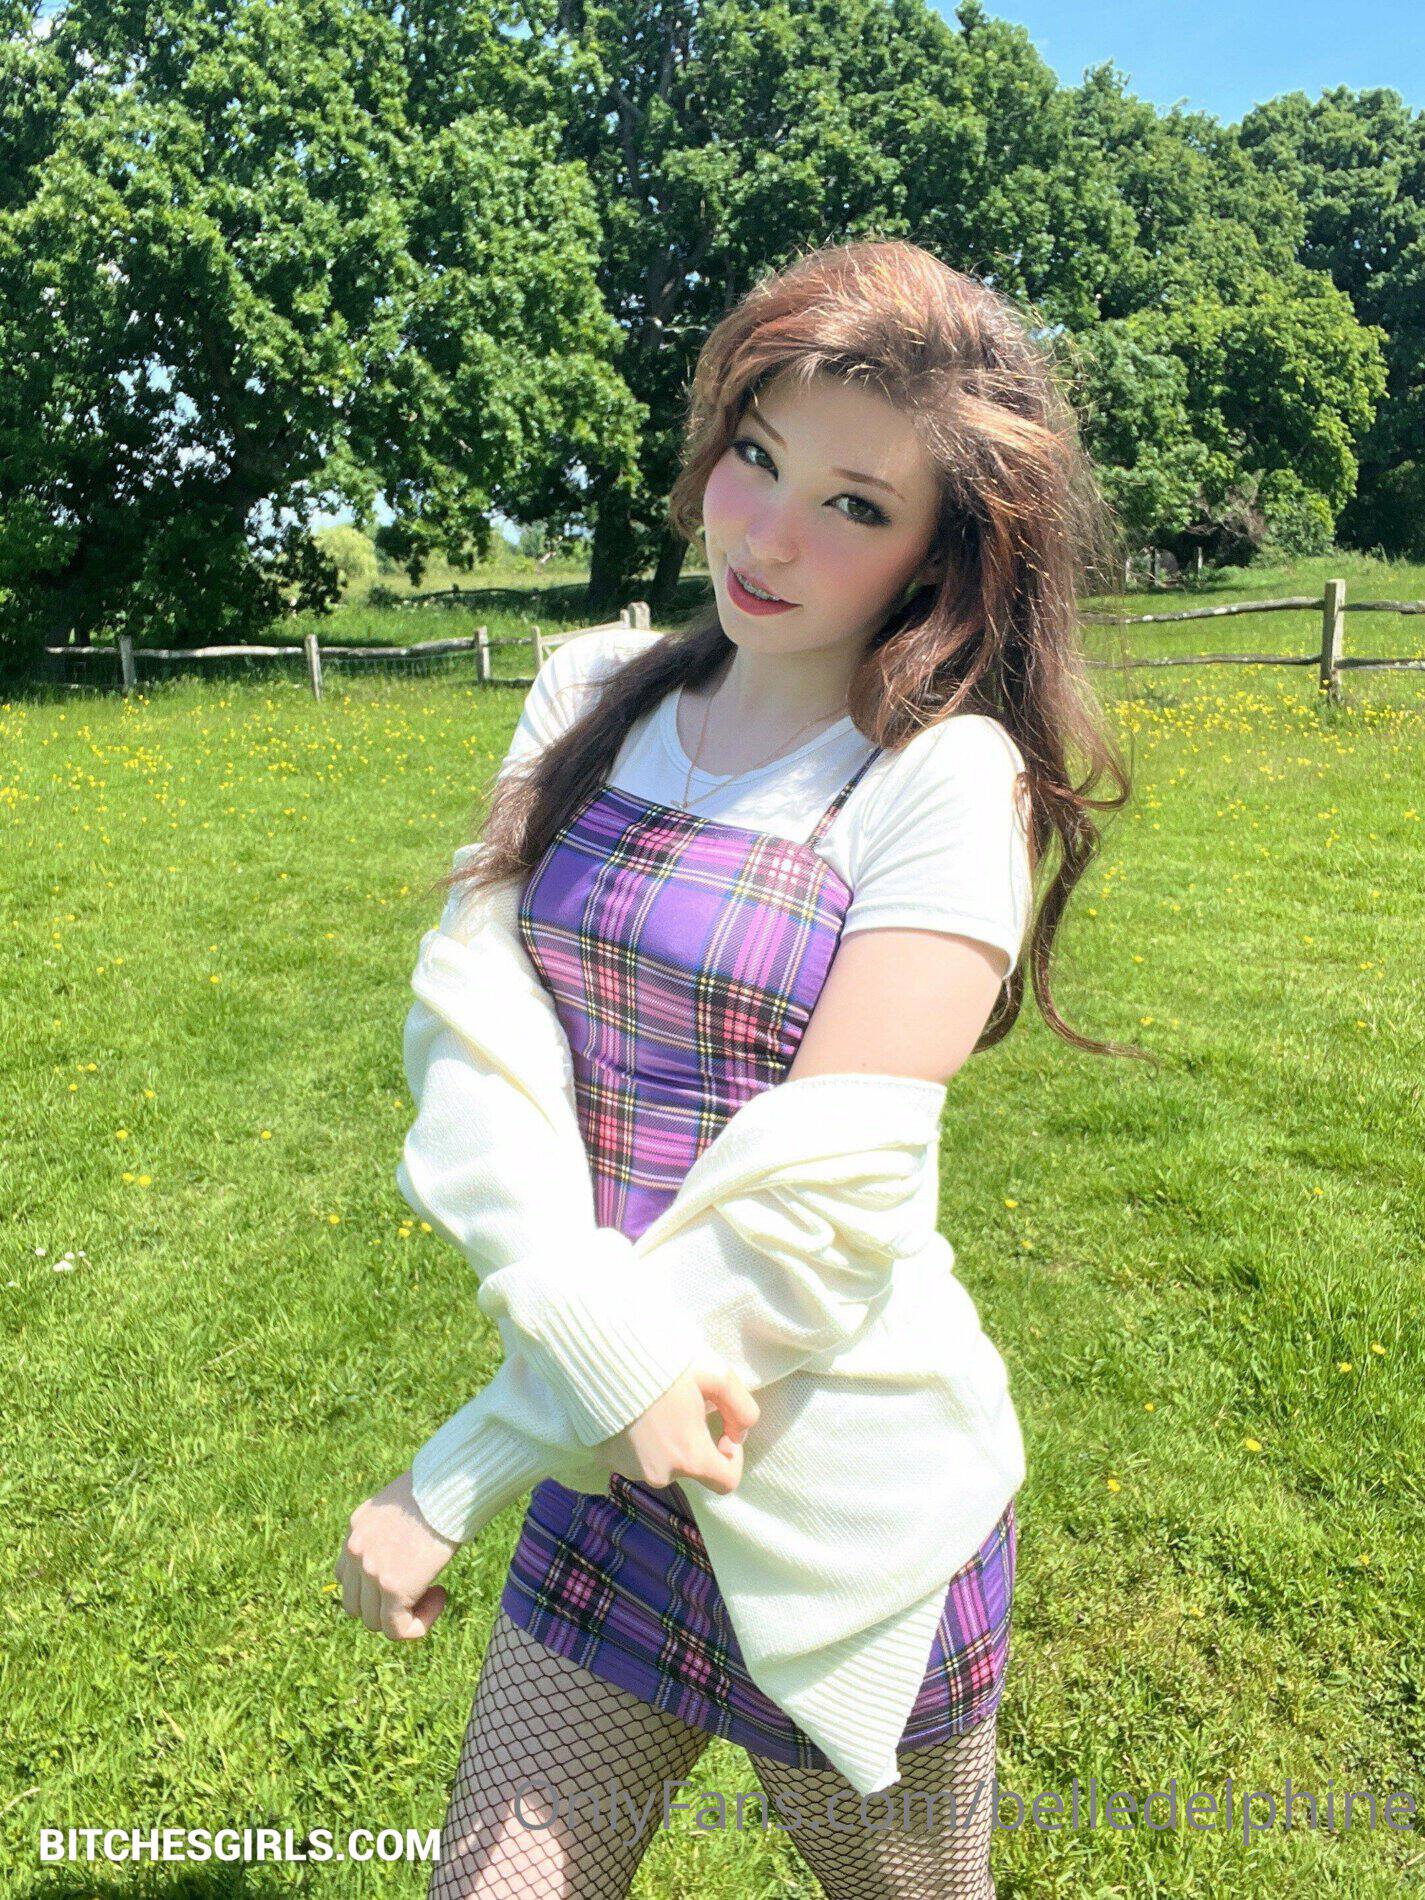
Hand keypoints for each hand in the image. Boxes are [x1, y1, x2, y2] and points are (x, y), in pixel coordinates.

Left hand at [333, 1466, 459, 1639]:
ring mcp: (370, 1571)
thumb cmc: (439, 1488)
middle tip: (420, 1587)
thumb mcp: (404, 1504)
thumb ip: (393, 1530)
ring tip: (433, 1592)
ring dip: (403, 1615)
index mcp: (356, 1528)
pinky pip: (397, 1630)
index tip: (408, 1571)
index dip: (375, 1586)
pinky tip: (440, 1596)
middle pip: (355, 1604)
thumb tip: (406, 1552)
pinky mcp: (393, 1588)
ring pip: (375, 1621)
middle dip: (385, 1605)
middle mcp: (355, 1550)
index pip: (347, 1575)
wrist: (448, 1484)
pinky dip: (418, 1625)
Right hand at [601, 1354, 759, 1495]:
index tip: (725, 1433)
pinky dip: (640, 1439)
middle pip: (690, 1467)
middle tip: (687, 1405)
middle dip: (695, 1441)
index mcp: (690, 1457)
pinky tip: (636, 1410)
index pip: (726, 1482)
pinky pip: (634, 1455)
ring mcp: (629, 1468)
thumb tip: (739, 1434)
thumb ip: (743, 1409)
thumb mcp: (717, 1374)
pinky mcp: (606, 1458)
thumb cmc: (664, 1364)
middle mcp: (660, 1473)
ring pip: (661, 1461)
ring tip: (658, 1404)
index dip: (734, 1458)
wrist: (603, 1357)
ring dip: (666, 1440)